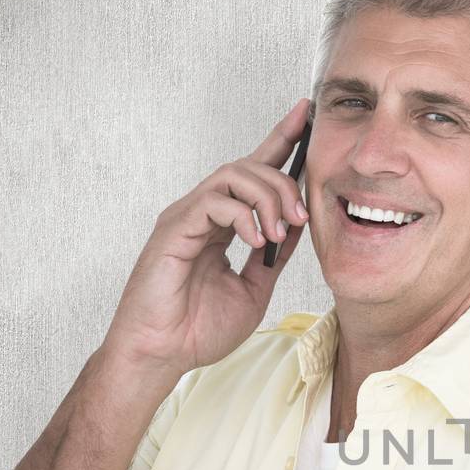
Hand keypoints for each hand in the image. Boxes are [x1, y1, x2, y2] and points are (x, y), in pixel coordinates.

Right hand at [101, 98, 311, 383]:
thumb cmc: (198, 328)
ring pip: (233, 175)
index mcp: (224, 224)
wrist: (163, 354)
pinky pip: (213, 202)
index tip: (306, 114)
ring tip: (280, 231)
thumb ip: (276, 256)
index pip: (255, 170)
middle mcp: (204, 213)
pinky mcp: (173, 229)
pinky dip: (243, 216)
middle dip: (284, 182)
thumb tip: (301, 225)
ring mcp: (187, 217)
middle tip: (303, 217)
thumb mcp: (255, 288)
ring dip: (267, 197)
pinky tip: (258, 241)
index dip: (281, 139)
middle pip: (250, 165)